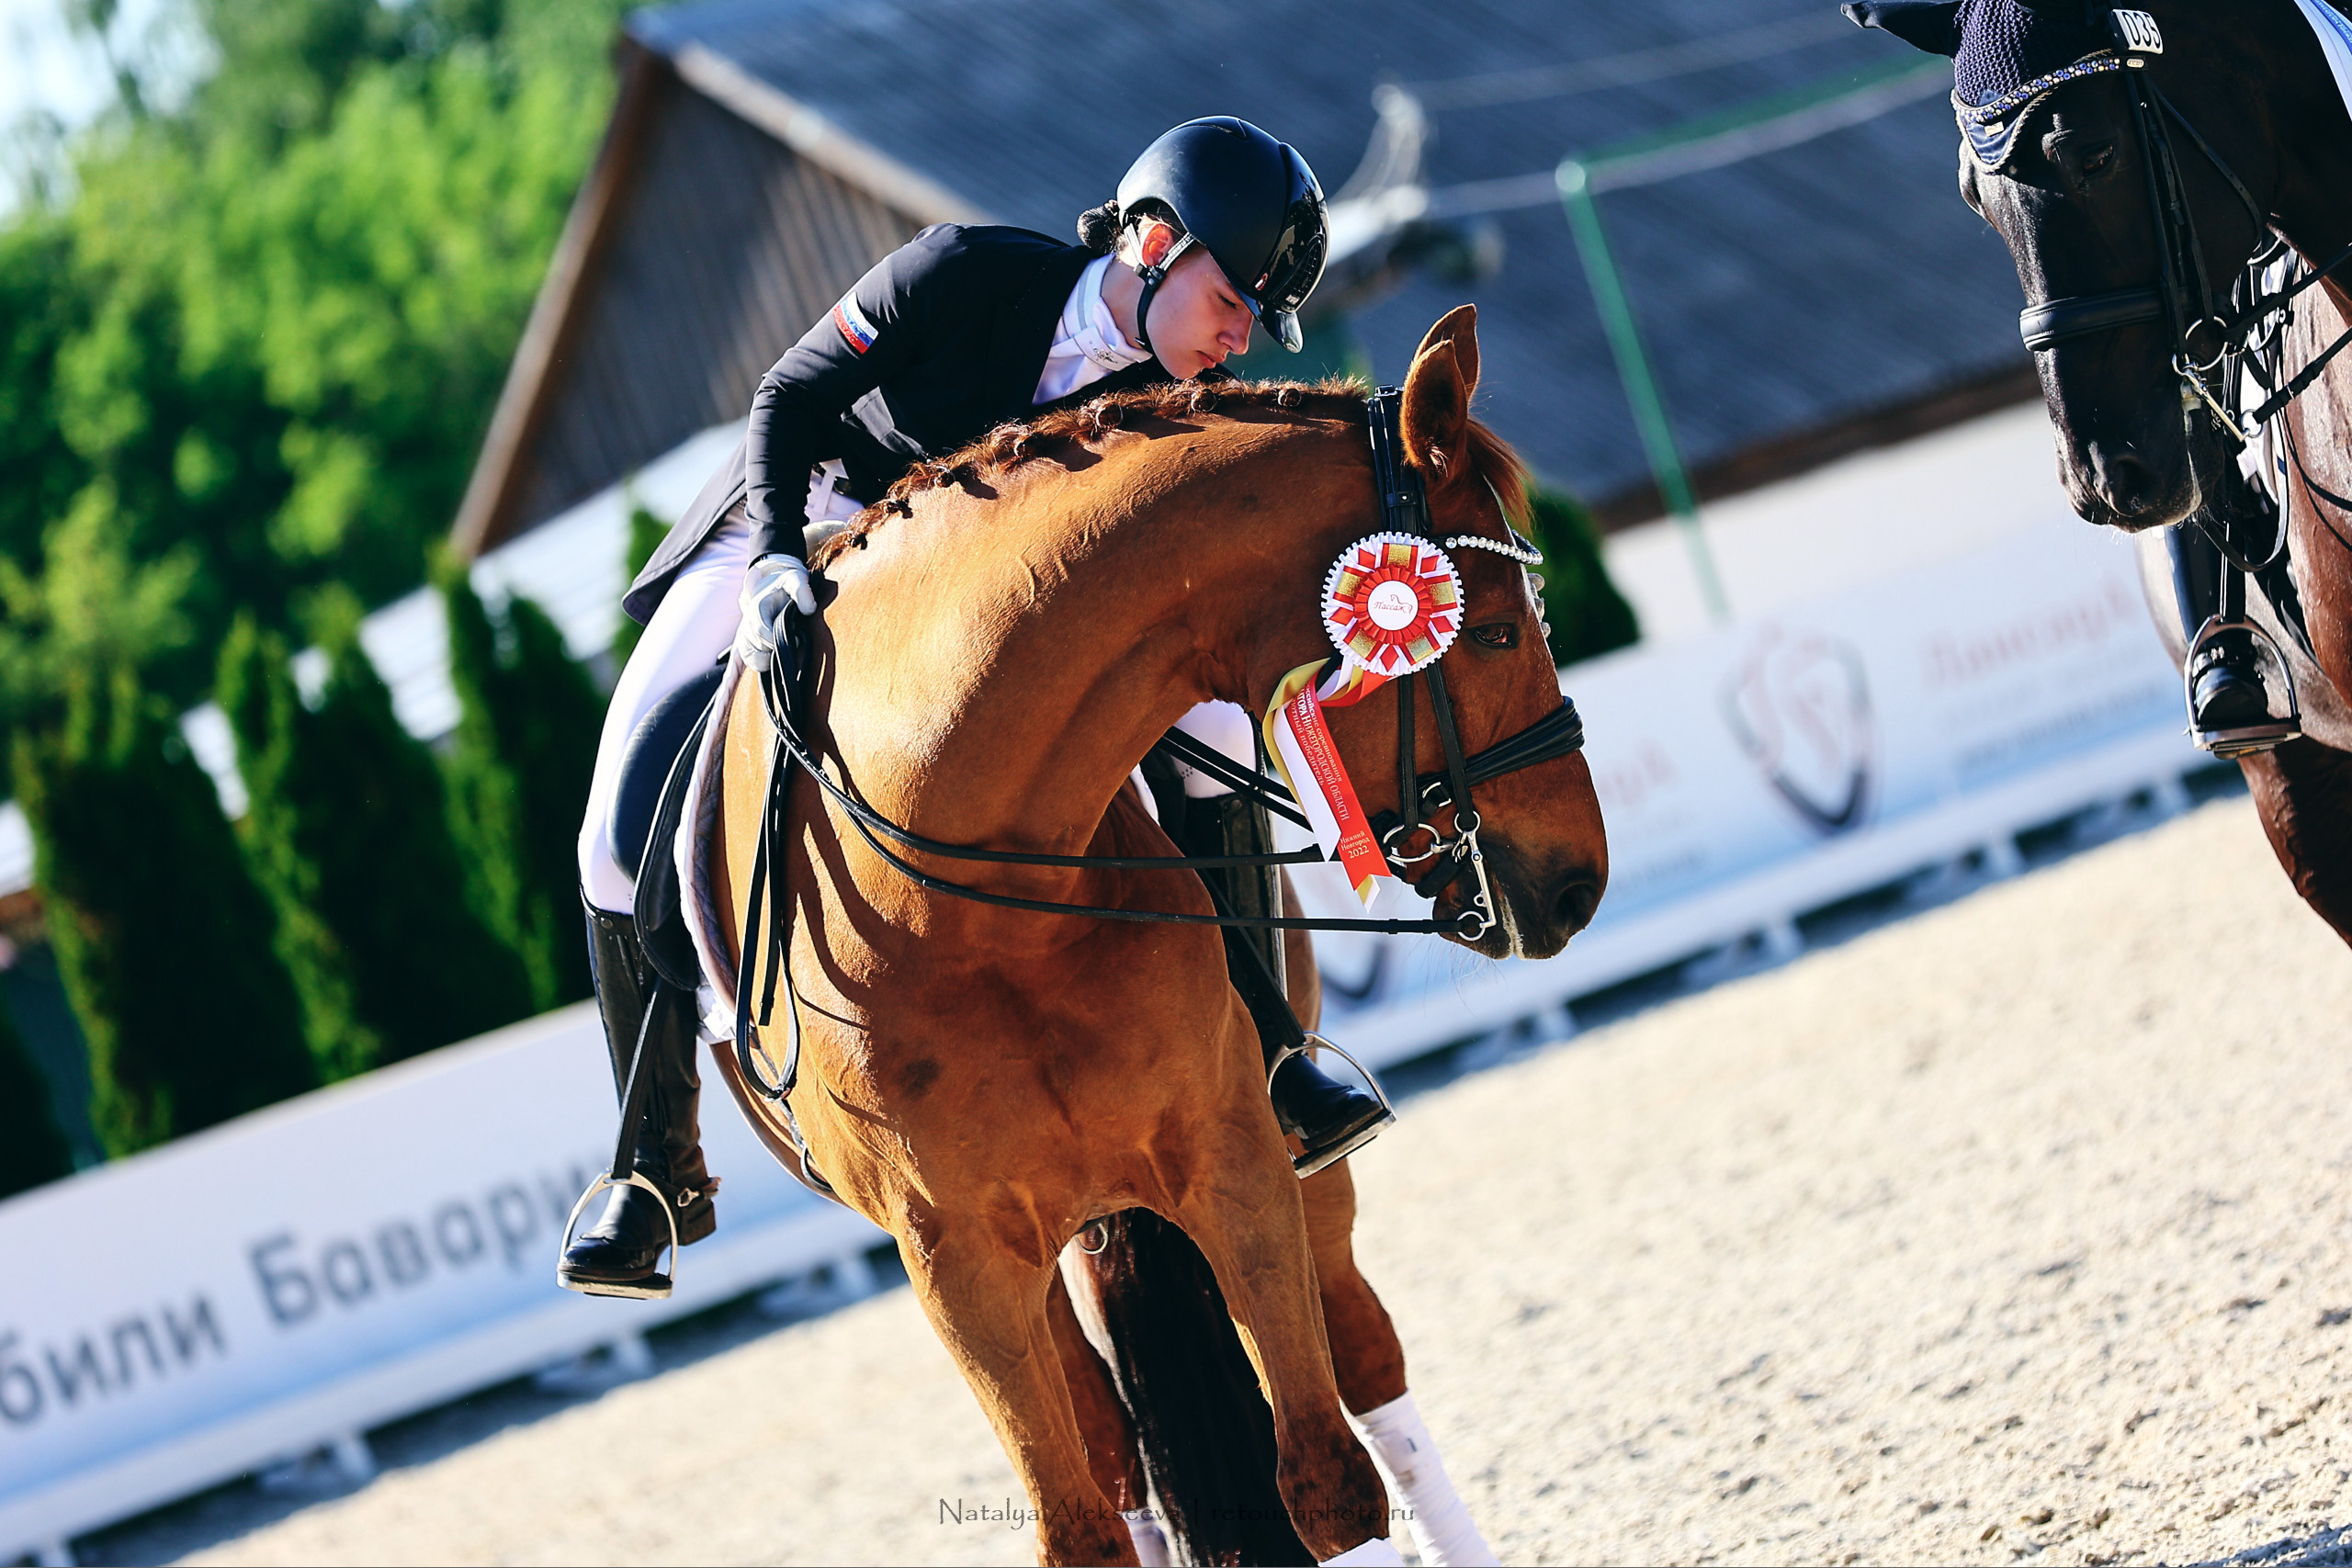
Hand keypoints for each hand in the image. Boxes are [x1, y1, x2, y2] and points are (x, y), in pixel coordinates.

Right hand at [736, 554, 815, 671]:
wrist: (775, 585)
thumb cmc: (786, 584)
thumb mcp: (796, 580)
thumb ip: (802, 591)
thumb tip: (809, 609)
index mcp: (758, 608)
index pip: (762, 631)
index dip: (777, 639)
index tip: (797, 641)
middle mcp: (748, 623)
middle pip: (756, 647)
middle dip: (774, 651)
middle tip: (792, 650)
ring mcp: (746, 635)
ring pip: (750, 657)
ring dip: (765, 662)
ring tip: (781, 661)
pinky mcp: (748, 644)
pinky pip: (744, 662)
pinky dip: (745, 670)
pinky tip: (741, 681)